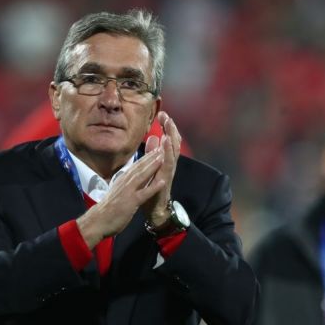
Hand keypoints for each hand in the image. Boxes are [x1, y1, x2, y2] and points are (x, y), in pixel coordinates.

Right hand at [76, 147, 164, 247]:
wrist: (98, 221)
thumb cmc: (108, 209)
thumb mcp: (117, 192)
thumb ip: (124, 184)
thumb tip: (130, 178)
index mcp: (122, 180)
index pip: (135, 166)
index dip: (146, 157)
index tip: (155, 149)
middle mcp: (125, 183)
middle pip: (139, 167)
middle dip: (151, 157)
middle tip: (162, 146)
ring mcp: (128, 192)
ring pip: (142, 176)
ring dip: (153, 166)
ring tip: (163, 157)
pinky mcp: (130, 202)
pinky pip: (144, 193)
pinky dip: (153, 187)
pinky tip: (162, 182)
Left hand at [141, 111, 181, 227]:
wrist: (154, 211)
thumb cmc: (152, 190)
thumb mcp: (151, 168)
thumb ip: (152, 153)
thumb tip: (153, 137)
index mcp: (165, 161)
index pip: (168, 140)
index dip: (167, 127)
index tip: (162, 113)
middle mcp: (169, 164)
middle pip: (173, 143)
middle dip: (171, 128)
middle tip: (167, 115)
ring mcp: (168, 172)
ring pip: (173, 151)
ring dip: (171, 137)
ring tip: (169, 125)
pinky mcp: (165, 179)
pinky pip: (168, 164)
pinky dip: (167, 152)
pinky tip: (165, 142)